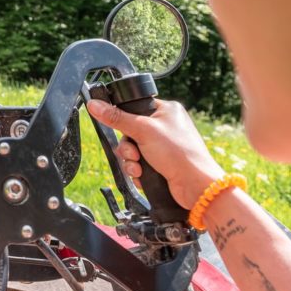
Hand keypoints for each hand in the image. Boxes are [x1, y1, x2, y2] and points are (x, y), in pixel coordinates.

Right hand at [87, 98, 224, 209]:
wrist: (195, 186)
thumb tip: (95, 104)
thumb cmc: (179, 153)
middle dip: (127, 147)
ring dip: (130, 160)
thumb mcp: (143, 130)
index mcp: (166, 111)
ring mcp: (164, 146)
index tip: (122, 128)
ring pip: (133, 150)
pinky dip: (137, 170)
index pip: (136, 108)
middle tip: (133, 153)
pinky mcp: (162, 164)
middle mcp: (166, 127)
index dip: (125, 120)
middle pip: (130, 132)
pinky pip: (139, 164)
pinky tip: (142, 175)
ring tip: (138, 167)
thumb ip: (117, 118)